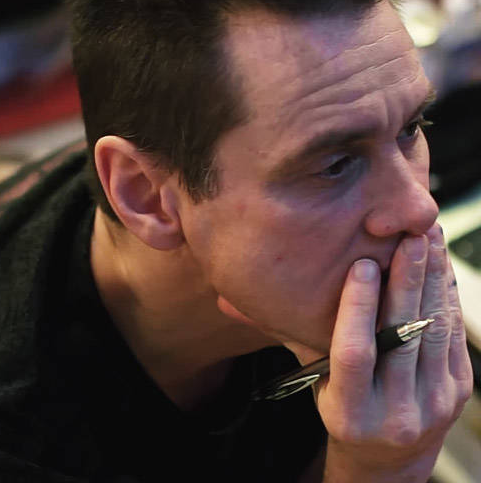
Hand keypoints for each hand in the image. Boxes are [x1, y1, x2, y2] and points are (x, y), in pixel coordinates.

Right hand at [315, 224, 472, 481]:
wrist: (390, 456)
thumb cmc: (343, 410)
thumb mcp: (315, 381)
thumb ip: (294, 338)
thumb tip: (238, 300)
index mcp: (350, 412)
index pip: (355, 351)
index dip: (359, 305)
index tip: (362, 264)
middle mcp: (395, 412)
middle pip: (402, 336)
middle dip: (407, 282)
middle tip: (409, 239)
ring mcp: (433, 402)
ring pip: (434, 330)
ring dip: (433, 281)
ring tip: (429, 241)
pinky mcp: (458, 390)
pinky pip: (453, 334)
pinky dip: (446, 295)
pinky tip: (439, 266)